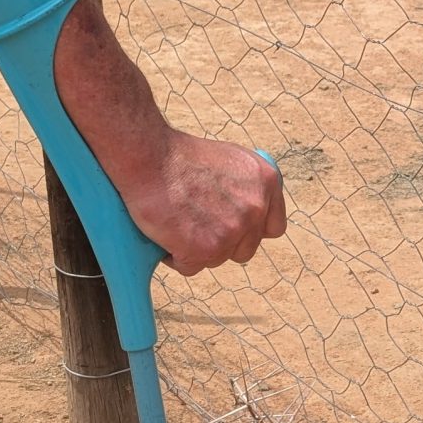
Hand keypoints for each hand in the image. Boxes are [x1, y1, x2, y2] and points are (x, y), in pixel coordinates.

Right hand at [124, 131, 286, 274]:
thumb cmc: (181, 155)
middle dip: (221, 242)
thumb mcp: (231, 158)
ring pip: (216, 259)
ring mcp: (232, 231)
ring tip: (178, 224)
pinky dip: (175, 257)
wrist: (150, 158)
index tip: (233, 228)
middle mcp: (255, 208)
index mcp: (267, 182)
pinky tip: (166, 234)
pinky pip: (190, 267)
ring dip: (196, 249)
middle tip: (196, 224)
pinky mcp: (205, 250)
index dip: (250, 231)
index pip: (272, 227)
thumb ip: (248, 186)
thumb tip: (248, 209)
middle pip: (244, 249)